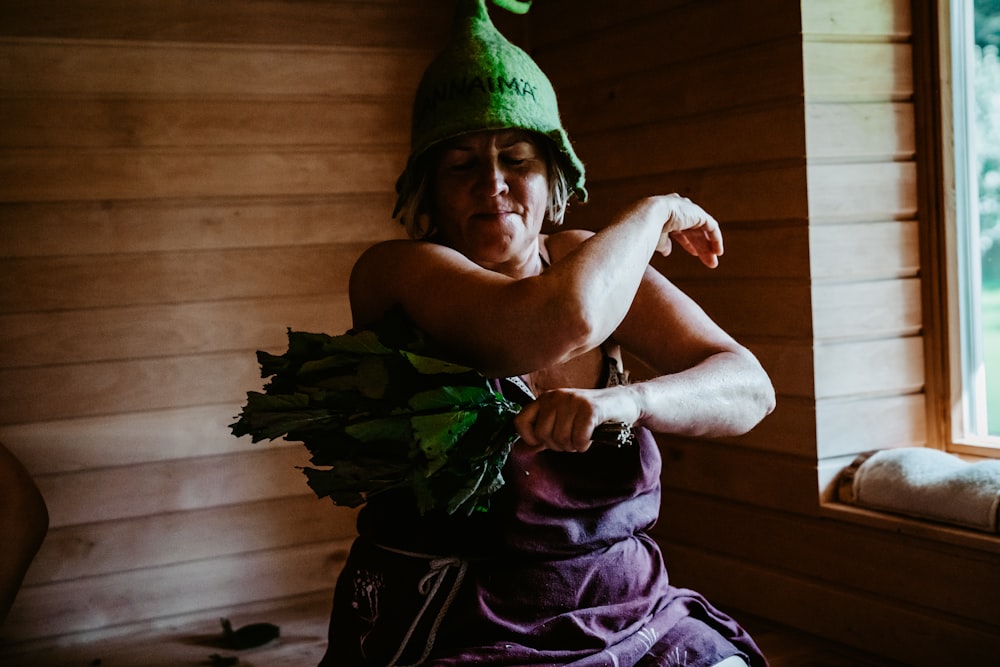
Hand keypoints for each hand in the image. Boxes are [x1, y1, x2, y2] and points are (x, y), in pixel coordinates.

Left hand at [513, 387, 638, 452]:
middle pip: (542, 434)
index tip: (544, 442)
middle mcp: (555, 396)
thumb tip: (522, 449)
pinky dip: (584, 444)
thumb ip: (544, 433)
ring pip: (561, 439)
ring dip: (573, 446)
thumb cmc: (591, 416)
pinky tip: (591, 437)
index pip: (520, 421)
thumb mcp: (563, 421)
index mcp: (545, 399)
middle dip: (558, 445)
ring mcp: (572, 401)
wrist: (624, 403)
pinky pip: (578, 439)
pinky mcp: (590, 408)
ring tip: (582, 437)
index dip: (530, 438)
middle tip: (571, 440)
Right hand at [650, 194, 723, 267]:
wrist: (651, 216)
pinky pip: (711, 227)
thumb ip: (664, 243)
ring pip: (703, 231)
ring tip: (713, 262)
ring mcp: (690, 210)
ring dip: (709, 246)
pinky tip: (718, 252)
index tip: (694, 253)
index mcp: (668, 213)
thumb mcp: (657, 238)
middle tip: (707, 262)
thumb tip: (667, 252)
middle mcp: (680, 209)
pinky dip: (716, 239)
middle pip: (694, 231)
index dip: (688, 242)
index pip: (682, 229)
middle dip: (700, 247)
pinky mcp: (699, 213)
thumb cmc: (648, 228)